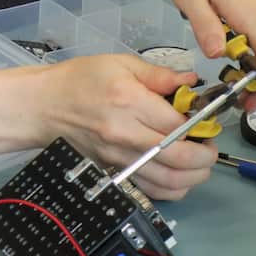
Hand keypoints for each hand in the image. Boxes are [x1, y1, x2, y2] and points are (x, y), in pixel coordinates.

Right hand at [35, 54, 215, 200]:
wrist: (45, 106)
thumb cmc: (81, 80)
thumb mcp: (121, 64)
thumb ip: (160, 75)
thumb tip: (191, 82)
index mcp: (129, 102)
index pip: (178, 124)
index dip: (201, 126)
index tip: (207, 121)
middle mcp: (125, 135)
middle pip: (178, 159)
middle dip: (205, 157)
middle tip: (211, 146)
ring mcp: (119, 158)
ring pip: (168, 182)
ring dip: (194, 177)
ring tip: (201, 162)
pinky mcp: (114, 171)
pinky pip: (150, 191)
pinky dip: (173, 189)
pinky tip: (180, 175)